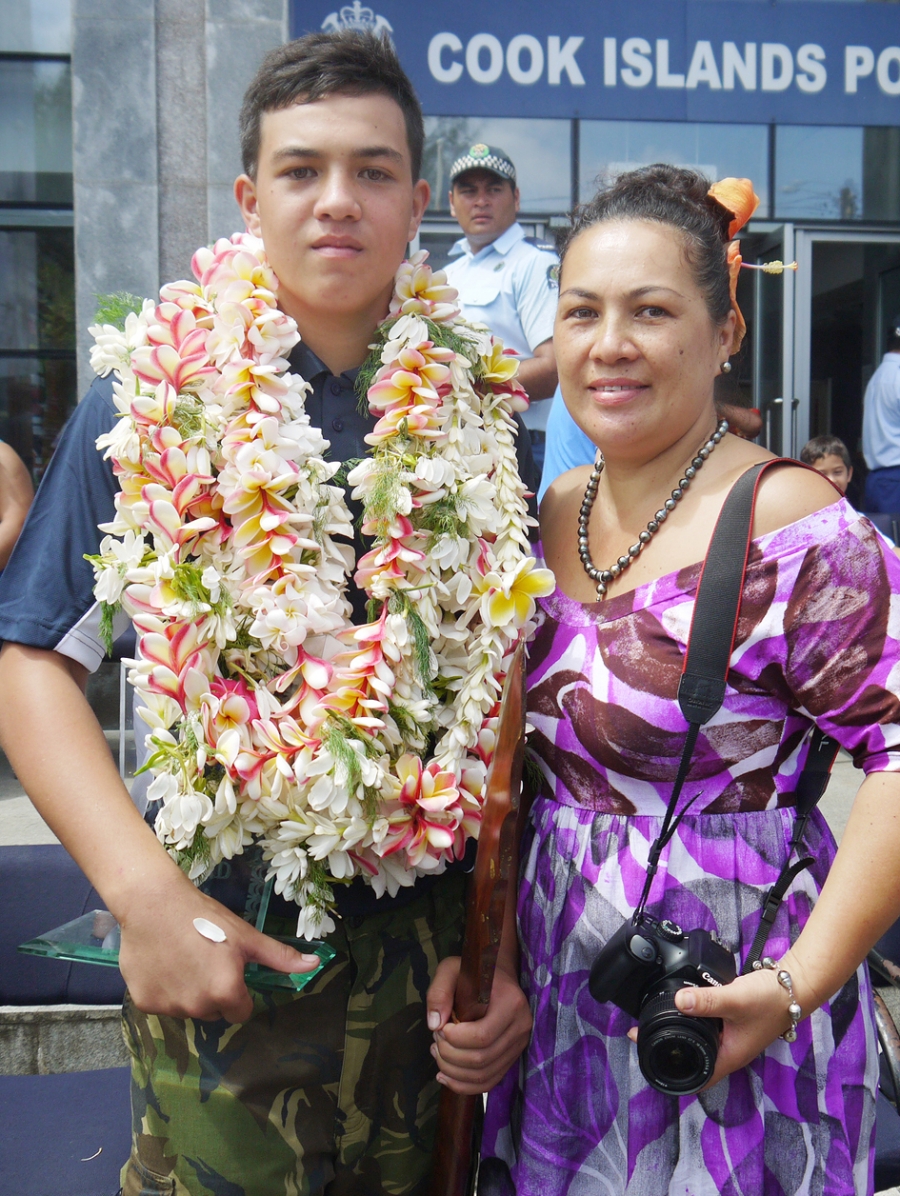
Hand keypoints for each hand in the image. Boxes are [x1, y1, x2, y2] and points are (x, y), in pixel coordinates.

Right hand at [117, 872, 320, 1022]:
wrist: (153, 902)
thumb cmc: (205, 918)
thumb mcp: (246, 936)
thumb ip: (279, 957)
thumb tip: (314, 965)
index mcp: (225, 992)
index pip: (240, 1011)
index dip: (238, 991)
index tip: (228, 969)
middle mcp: (197, 1007)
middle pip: (213, 1011)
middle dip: (213, 992)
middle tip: (205, 960)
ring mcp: (168, 1007)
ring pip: (188, 1008)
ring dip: (188, 991)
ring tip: (182, 958)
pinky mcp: (143, 1003)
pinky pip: (162, 1003)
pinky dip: (164, 988)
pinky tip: (162, 962)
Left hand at [425, 956, 531, 1094]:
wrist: (497, 977)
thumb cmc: (474, 972)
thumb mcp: (451, 970)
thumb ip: (439, 992)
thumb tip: (434, 1024)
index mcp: (511, 1003)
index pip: (482, 1036)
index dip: (455, 1040)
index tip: (439, 1028)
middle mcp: (521, 1027)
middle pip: (482, 1059)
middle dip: (450, 1056)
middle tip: (435, 1041)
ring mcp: (519, 1045)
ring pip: (484, 1075)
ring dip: (454, 1072)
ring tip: (437, 1054)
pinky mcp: (512, 1057)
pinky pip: (490, 1082)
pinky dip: (465, 1085)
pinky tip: (445, 1076)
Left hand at [626, 965, 803, 1088]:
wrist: (795, 986)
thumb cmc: (770, 1000)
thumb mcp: (734, 1000)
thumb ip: (706, 1001)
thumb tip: (677, 1002)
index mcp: (729, 1057)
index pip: (696, 1077)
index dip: (672, 1073)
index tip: (647, 1054)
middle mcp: (730, 1052)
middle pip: (695, 1061)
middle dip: (671, 1052)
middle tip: (643, 1036)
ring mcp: (733, 1038)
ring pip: (701, 1043)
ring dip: (682, 1035)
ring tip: (657, 1022)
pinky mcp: (734, 1022)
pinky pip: (709, 1027)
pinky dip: (695, 1020)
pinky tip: (685, 1007)